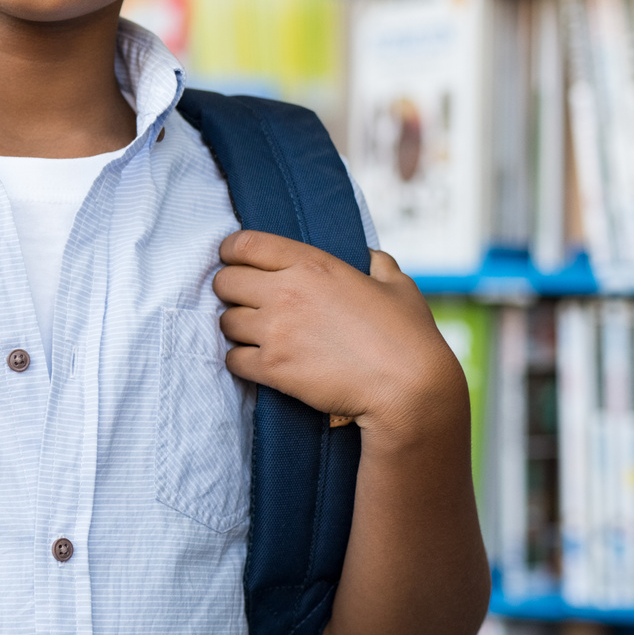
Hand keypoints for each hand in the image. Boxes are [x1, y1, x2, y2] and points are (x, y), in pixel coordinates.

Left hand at [212, 231, 466, 446]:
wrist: (409, 390)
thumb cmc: (409, 336)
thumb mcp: (399, 286)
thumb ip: (378, 265)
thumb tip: (370, 256)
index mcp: (312, 264)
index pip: (245, 244)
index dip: (231, 251)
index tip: (233, 260)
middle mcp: (286, 292)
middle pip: (224, 282)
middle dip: (231, 291)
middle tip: (247, 302)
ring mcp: (276, 331)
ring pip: (226, 321)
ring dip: (238, 328)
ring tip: (257, 334)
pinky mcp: (272, 368)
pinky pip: (232, 359)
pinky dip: (241, 361)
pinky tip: (259, 362)